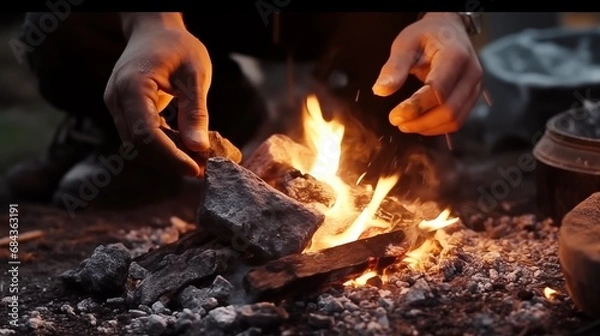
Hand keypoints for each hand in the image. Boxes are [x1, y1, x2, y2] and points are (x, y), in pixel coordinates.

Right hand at [104, 13, 211, 176]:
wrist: (155, 29)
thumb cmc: (178, 46)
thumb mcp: (195, 75)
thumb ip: (195, 112)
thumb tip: (200, 148)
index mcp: (132, 86)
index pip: (146, 135)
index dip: (171, 157)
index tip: (197, 169)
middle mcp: (117, 99)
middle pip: (139, 146)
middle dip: (170, 161)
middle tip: (203, 168)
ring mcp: (116, 106)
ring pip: (138, 146)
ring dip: (166, 157)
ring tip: (198, 159)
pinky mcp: (123, 110)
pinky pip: (140, 136)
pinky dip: (162, 146)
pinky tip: (186, 147)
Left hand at [372, 12, 482, 134]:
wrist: (448, 30)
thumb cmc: (426, 36)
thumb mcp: (406, 43)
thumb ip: (394, 67)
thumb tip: (380, 90)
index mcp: (456, 55)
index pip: (437, 90)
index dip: (415, 107)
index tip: (394, 115)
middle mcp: (471, 73)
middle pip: (449, 110)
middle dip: (421, 122)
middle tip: (397, 121)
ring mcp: (474, 86)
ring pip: (455, 120)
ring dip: (428, 127)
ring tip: (406, 124)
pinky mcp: (471, 97)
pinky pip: (458, 120)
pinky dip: (437, 127)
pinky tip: (419, 123)